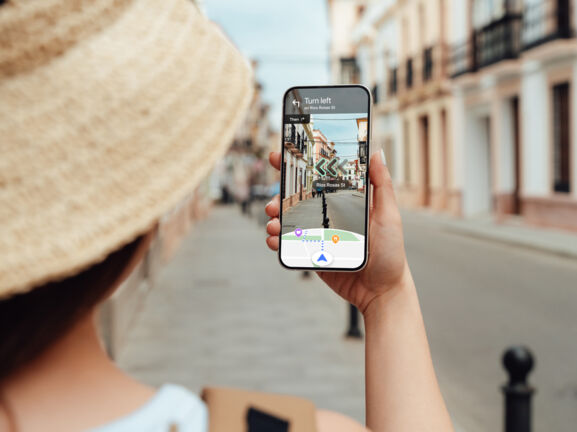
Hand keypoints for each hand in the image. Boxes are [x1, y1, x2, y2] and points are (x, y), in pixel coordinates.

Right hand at [265, 151, 408, 313]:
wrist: (381, 292)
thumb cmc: (390, 254)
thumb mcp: (389, 215)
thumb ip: (382, 185)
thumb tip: (377, 153)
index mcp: (344, 201)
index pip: (318, 179)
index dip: (297, 166)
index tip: (280, 157)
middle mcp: (328, 215)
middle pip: (296, 199)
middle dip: (279, 197)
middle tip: (274, 203)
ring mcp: (318, 235)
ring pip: (288, 221)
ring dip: (275, 219)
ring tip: (273, 224)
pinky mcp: (312, 255)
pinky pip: (289, 245)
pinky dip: (277, 241)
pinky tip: (274, 241)